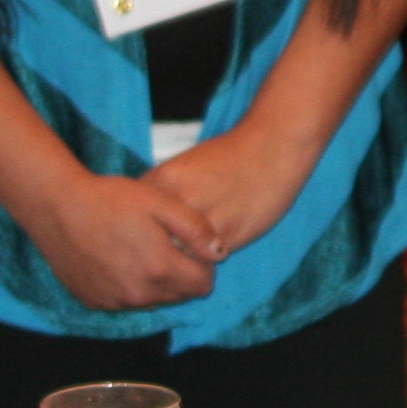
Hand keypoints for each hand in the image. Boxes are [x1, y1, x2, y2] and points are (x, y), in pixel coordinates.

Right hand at [21, 169, 220, 310]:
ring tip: (140, 248)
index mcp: (160, 269)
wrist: (58, 207)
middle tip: (166, 245)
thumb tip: (220, 253)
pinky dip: (128, 285)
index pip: (203, 286)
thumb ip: (196, 229)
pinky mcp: (94, 301)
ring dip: (155, 281)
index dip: (203, 266)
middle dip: (181, 275)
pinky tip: (117, 258)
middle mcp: (139, 293)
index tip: (190, 246)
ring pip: (152, 300)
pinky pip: (124, 300)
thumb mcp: (161, 203)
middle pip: (179, 295)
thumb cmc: (111, 199)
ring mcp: (114, 301)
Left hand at [148, 121, 320, 257]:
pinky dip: (203, 259)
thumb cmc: (230, 155)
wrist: (273, 146)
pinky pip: (204, 261)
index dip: (140, 231)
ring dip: (181, 257)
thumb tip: (142, 224)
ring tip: (188, 251)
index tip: (146, 235)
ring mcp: (203, 221)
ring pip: (178, 256)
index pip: (133, 219)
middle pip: (152, 241)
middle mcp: (179, 201)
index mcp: (162, 180)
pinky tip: (209, 248)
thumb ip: (162, 195)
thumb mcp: (184, 168)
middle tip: (165, 249)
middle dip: (158, 248)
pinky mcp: (228, 236)